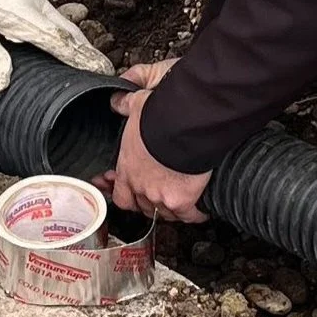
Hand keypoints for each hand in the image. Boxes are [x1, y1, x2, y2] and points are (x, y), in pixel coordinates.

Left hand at [0, 0, 113, 92]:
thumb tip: (0, 86)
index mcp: (24, 17)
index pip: (63, 43)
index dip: (85, 59)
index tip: (104, 71)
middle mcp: (33, 2)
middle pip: (68, 30)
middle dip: (87, 49)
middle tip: (105, 66)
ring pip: (58, 17)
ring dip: (74, 36)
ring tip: (86, 53)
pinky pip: (46, 8)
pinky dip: (58, 23)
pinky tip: (55, 31)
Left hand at [98, 67, 210, 222]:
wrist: (182, 127)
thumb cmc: (159, 117)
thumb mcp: (136, 105)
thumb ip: (124, 105)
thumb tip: (116, 100)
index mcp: (127, 168)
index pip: (120, 195)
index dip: (127, 196)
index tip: (131, 194)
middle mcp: (141, 187)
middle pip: (143, 208)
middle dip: (150, 204)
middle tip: (159, 197)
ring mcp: (161, 197)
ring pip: (165, 214)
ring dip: (171, 210)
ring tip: (179, 205)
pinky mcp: (182, 201)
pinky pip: (189, 216)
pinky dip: (196, 214)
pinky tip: (201, 211)